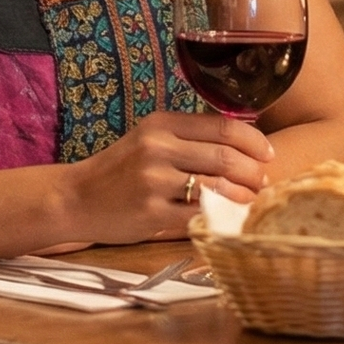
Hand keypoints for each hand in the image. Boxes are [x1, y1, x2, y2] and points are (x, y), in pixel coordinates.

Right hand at [66, 110, 272, 243]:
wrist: (76, 197)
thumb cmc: (120, 170)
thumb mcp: (150, 140)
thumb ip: (190, 138)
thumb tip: (245, 148)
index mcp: (162, 125)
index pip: (223, 126)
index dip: (254, 141)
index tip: (268, 154)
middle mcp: (158, 148)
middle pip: (226, 157)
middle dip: (253, 172)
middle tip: (264, 182)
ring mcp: (154, 182)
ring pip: (217, 186)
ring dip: (244, 196)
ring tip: (252, 200)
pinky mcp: (152, 213)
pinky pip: (200, 215)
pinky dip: (222, 217)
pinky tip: (230, 219)